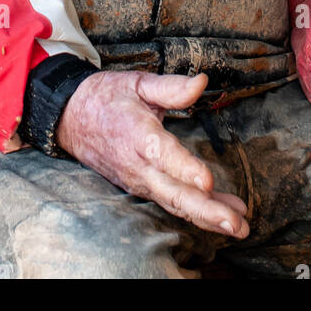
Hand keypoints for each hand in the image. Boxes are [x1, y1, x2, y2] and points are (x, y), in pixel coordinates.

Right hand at [55, 70, 248, 238]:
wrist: (72, 118)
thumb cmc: (108, 98)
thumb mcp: (138, 83)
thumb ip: (171, 87)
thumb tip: (202, 83)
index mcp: (137, 133)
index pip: (162, 154)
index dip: (184, 168)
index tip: (207, 181)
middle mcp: (138, 164)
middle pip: (172, 192)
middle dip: (205, 210)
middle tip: (235, 224)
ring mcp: (139, 180)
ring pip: (174, 203)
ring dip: (207, 217)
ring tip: (238, 227)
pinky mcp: (141, 188)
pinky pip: (171, 202)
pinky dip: (197, 212)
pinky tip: (224, 214)